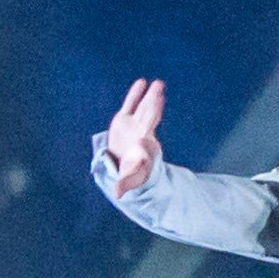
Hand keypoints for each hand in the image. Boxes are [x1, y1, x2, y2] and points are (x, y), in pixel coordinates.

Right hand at [95, 75, 168, 192]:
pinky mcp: (124, 119)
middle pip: (148, 118)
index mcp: (142, 148)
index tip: (147, 127)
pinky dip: (135, 94)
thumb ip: (124, 184)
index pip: (145, 139)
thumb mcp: (127, 178)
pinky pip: (130, 104)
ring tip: (158, 84)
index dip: (145, 132)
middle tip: (160, 93)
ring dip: (150, 96)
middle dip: (153, 107)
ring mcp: (134, 124)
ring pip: (143, 108)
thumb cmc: (131, 171)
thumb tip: (118, 195)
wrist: (125, 162)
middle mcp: (141, 133)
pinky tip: (142, 82)